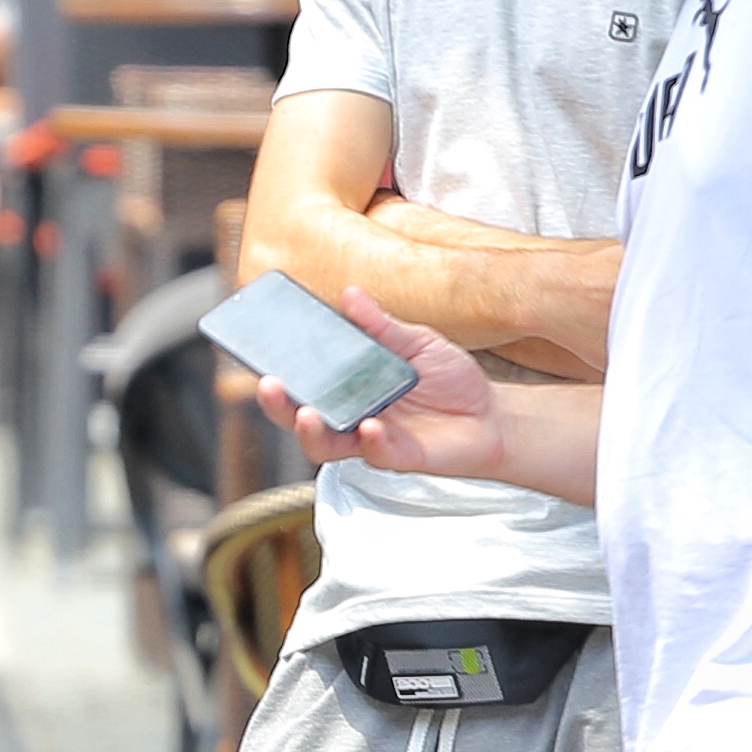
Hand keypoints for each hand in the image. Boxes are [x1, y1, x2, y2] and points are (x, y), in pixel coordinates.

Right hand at [254, 288, 506, 479]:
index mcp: (347, 387)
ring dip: (309, 431)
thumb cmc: (451, 380)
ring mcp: (369, 438)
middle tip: (269, 383)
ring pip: (323, 444)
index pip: (302, 382)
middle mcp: (349, 415)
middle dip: (277, 404)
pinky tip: (372, 425)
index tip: (259, 355)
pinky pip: (374, 453)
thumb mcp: (416, 342)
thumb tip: (349, 293)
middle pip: (297, 416)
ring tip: (307, 413)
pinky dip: (371, 440)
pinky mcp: (396, 457)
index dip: (277, 372)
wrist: (493, 416)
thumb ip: (381, 326)